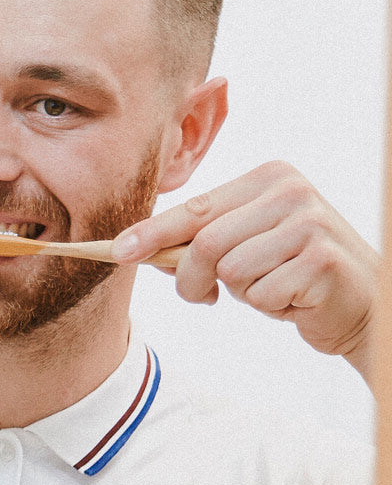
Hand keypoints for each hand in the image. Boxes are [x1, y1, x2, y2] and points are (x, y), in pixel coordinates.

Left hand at [111, 161, 380, 387]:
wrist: (365, 306)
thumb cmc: (293, 274)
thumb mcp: (245, 248)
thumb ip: (199, 242)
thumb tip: (138, 249)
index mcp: (267, 178)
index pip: (196, 208)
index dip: (152, 233)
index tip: (118, 251)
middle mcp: (290, 191)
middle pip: (206, 242)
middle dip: (190, 278)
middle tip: (201, 296)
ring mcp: (310, 222)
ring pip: (231, 271)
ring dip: (239, 294)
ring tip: (269, 288)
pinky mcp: (323, 259)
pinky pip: (262, 294)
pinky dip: (269, 306)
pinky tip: (294, 299)